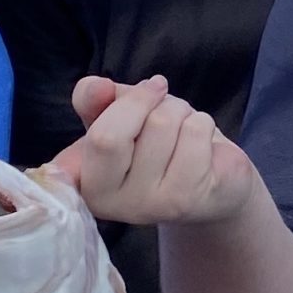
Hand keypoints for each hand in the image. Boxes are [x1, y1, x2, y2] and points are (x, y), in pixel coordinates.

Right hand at [47, 75, 256, 227]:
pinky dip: (203, 124)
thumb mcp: (116, 115)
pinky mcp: (189, 199)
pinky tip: (202, 146)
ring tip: (183, 129)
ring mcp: (151, 206)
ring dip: (181, 111)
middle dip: (150, 101)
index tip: (149, 87)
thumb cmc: (155, 145)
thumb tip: (96, 86)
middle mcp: (112, 203)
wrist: (208, 180)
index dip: (124, 103)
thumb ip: (93, 99)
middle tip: (164, 103)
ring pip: (163, 123)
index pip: (98, 138)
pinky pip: (196, 132)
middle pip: (123, 132)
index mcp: (85, 183)